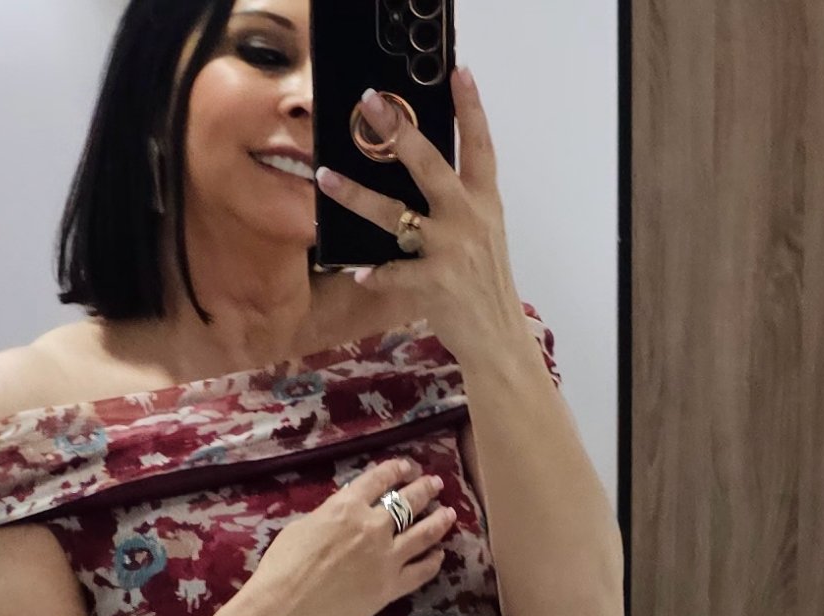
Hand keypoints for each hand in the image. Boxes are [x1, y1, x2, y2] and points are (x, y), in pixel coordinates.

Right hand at [255, 458, 457, 615]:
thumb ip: (330, 516)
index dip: (396, 470)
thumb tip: (342, 514)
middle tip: (436, 484)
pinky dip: (433, 561)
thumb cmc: (283, 565)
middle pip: (408, 502)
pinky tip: (439, 555)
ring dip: (438, 521)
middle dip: (424, 489)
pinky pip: (421, 571)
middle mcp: (373, 526)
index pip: (379, 480)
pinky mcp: (391, 587)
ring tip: (448, 514)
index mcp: (347, 506)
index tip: (407, 467)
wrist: (287, 606)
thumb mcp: (303, 525)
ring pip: (423, 533)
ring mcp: (386, 557)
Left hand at [314, 68, 524, 368]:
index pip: (480, 145)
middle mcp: (469, 218)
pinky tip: (356, 270)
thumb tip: (419, 166)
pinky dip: (375, 273)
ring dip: (356, 196)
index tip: (457, 71)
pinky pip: (394, 273)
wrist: (497, 336)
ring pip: (395, 214)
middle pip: (430, 164)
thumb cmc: (483, 282)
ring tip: (326, 177)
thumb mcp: (483, 232)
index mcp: (484, 201)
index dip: (471, 108)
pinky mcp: (435, 284)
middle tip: (371, 103)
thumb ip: (459, 200)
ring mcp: (450, 250)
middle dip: (397, 132)